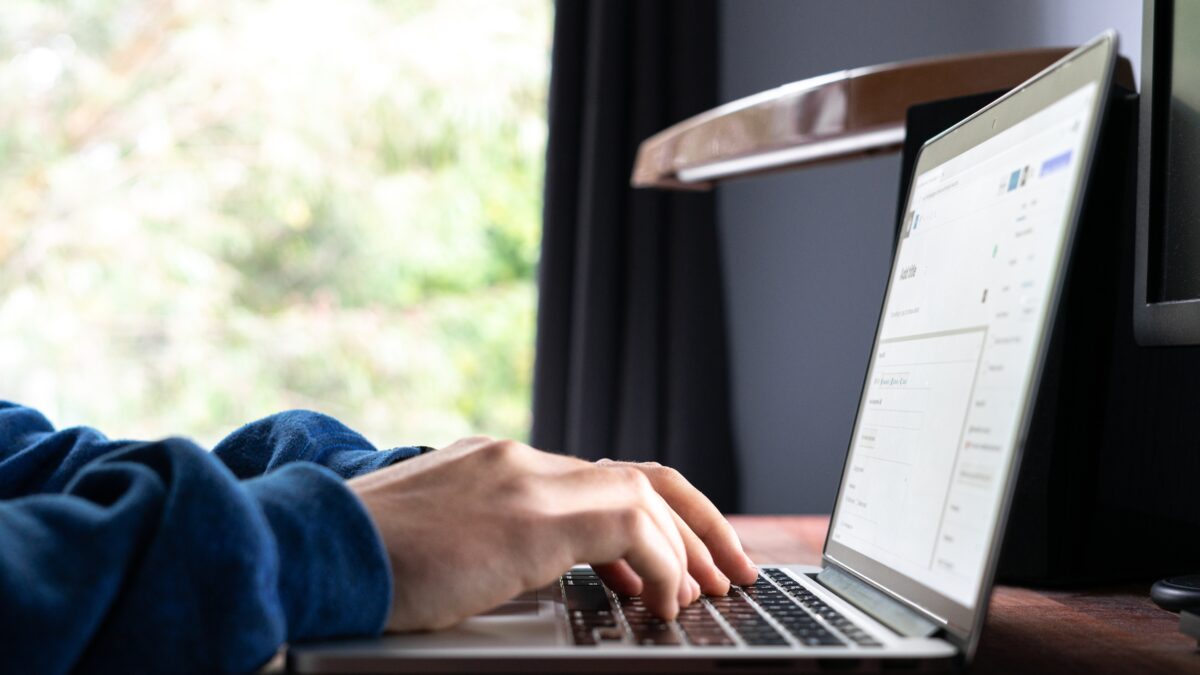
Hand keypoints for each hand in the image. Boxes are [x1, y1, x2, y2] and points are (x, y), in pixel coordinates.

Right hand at [347, 437, 757, 631]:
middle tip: (729, 569)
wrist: (307, 549)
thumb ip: (488, 539)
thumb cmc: (356, 559)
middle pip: (639, 473)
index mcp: (497, 464)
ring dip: (689, 547)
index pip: (598, 476)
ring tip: (711, 592)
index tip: (676, 561)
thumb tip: (534, 570)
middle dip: (697, 522)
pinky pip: (631, 524)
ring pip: (644, 495)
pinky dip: (660, 564)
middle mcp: (519, 459)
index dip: (651, 517)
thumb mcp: (435, 538)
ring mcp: (525, 478)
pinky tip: (662, 604)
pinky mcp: (530, 514)